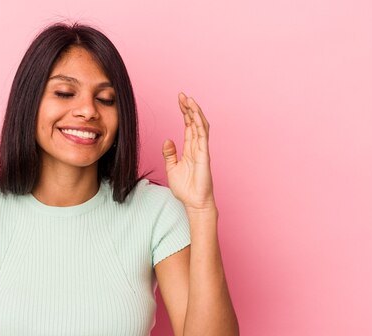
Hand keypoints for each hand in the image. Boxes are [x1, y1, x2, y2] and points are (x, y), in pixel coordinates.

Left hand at [162, 92, 215, 211]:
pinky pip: (203, 136)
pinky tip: (194, 114)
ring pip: (200, 126)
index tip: (180, 101)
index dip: (184, 113)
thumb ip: (169, 154)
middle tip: (182, 95)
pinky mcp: (204, 155)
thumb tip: (167, 140)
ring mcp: (202, 150)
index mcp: (190, 150)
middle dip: (189, 108)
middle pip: (194, 123)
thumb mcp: (172, 168)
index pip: (188, 127)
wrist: (194, 202)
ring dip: (195, 112)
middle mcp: (197, 147)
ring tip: (189, 99)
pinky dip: (199, 123)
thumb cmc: (185, 189)